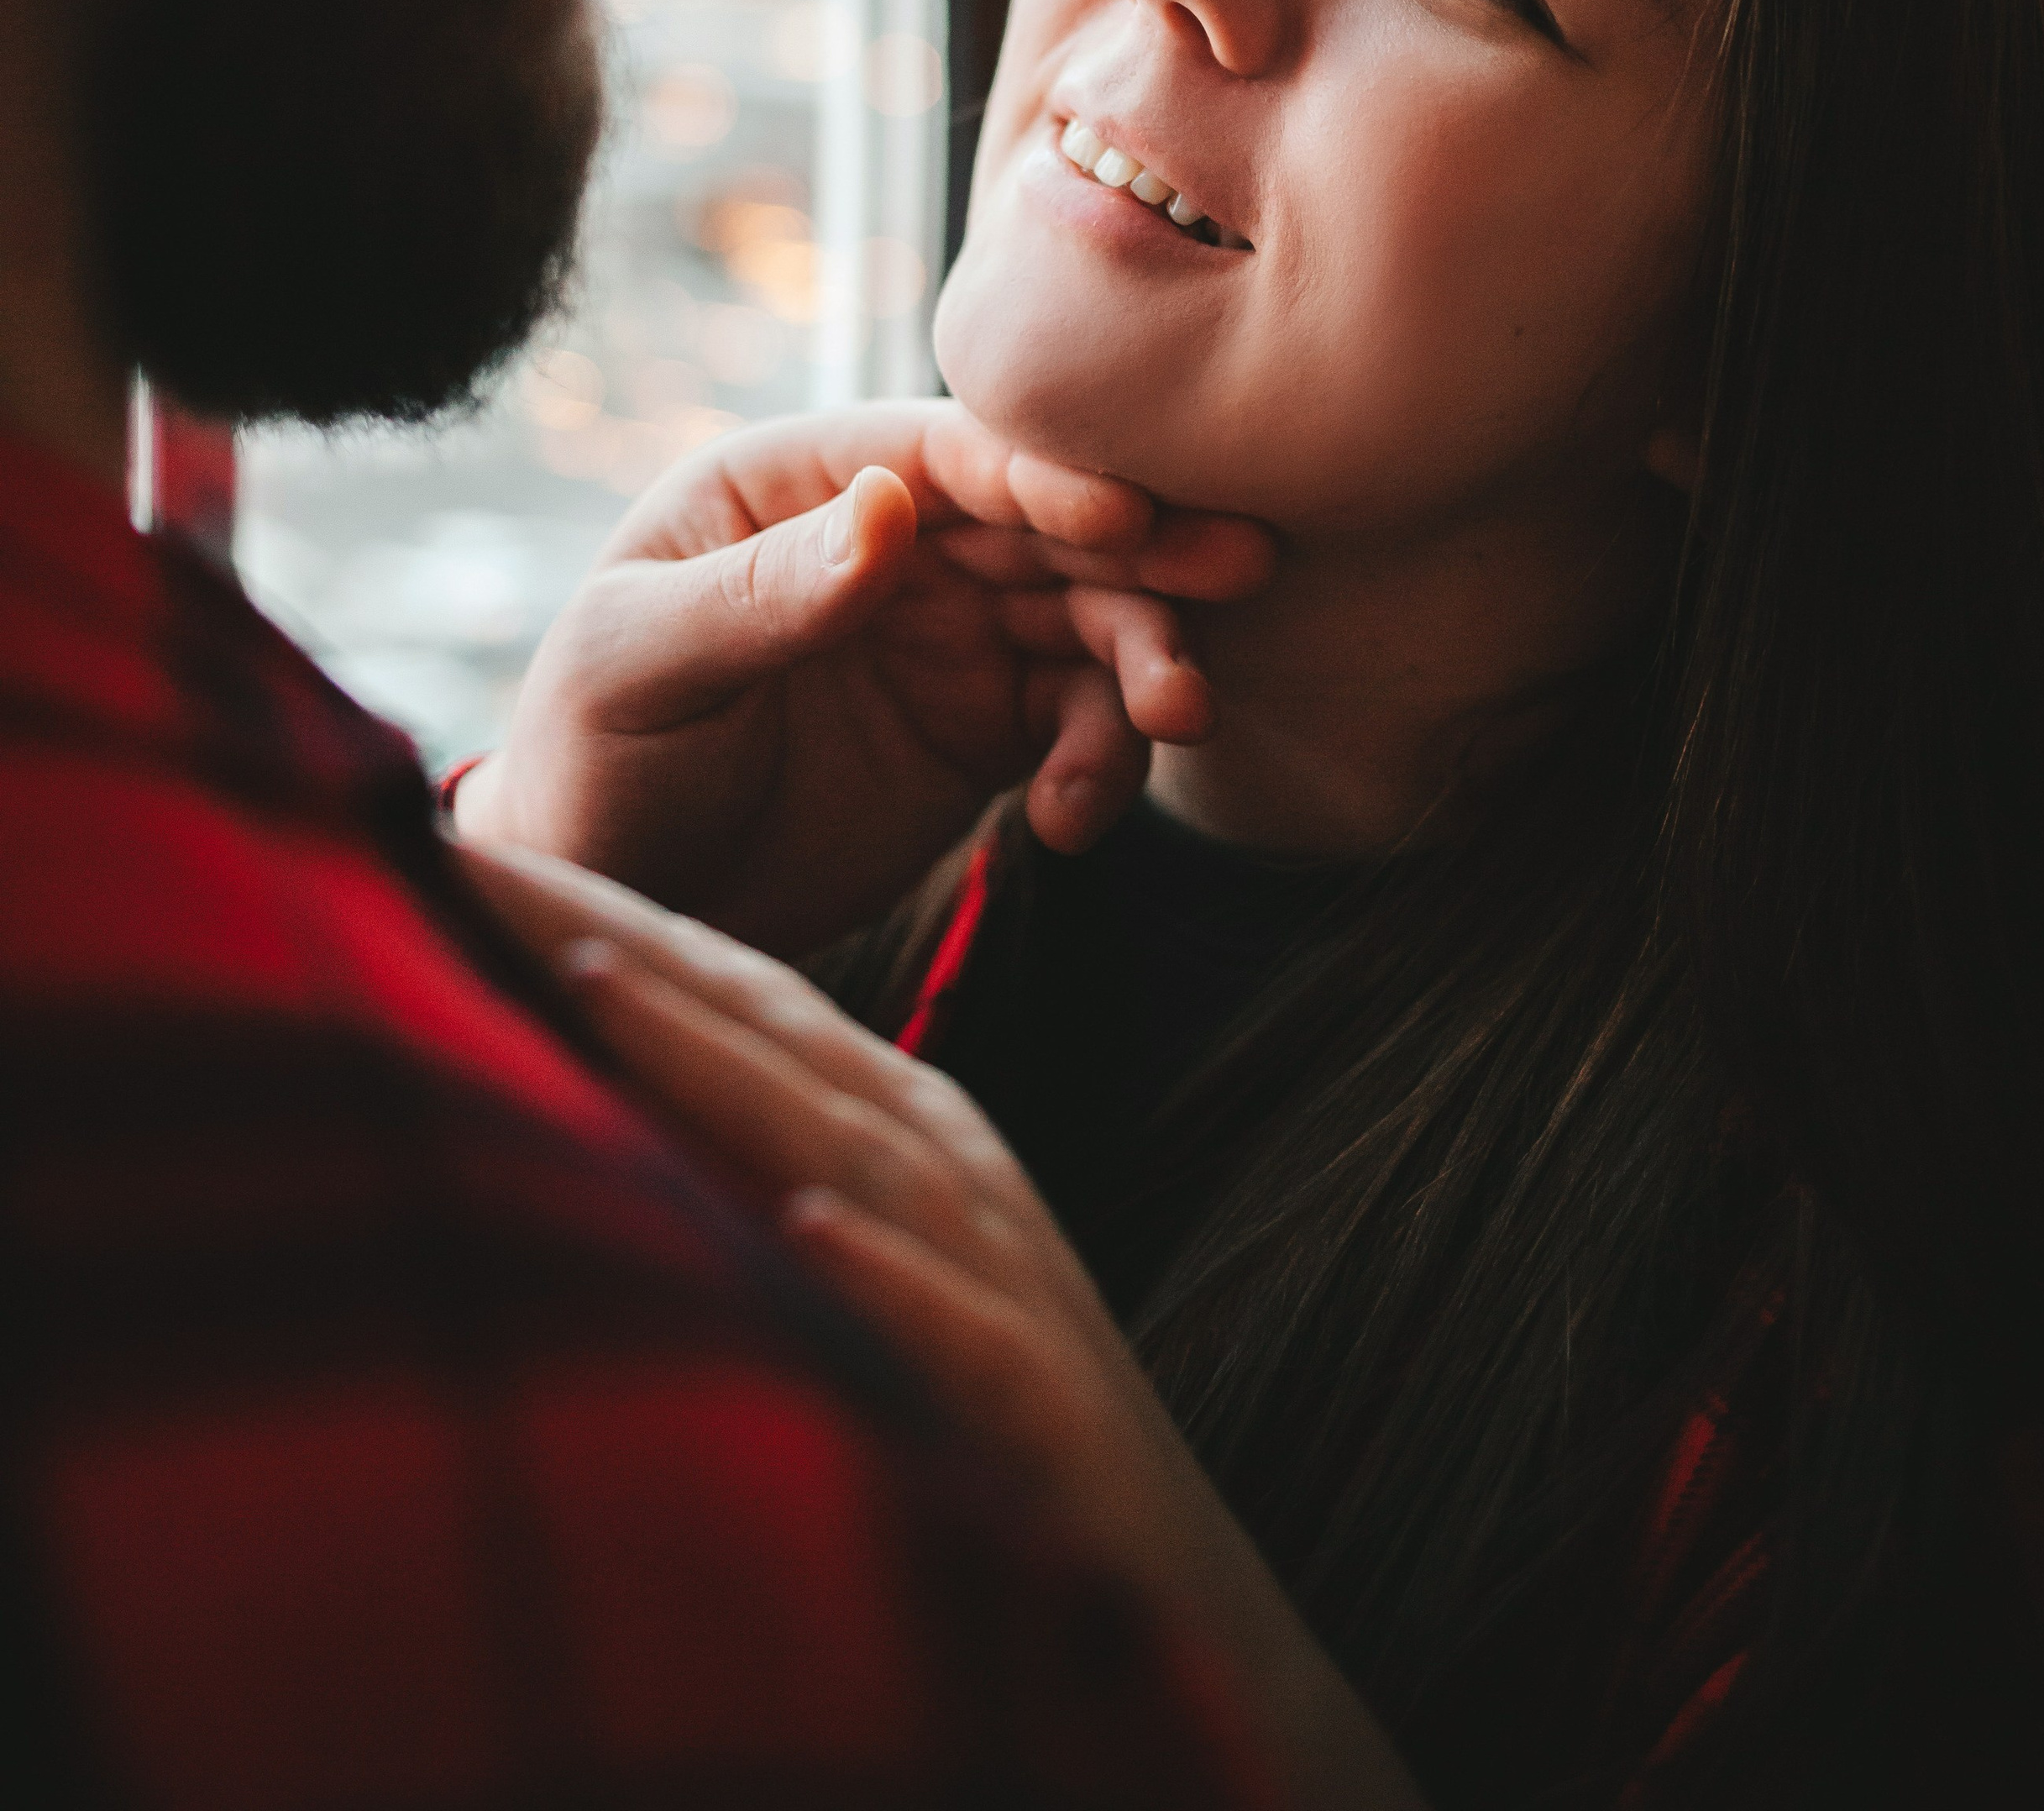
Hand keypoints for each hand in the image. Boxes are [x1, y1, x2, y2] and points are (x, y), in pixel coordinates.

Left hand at [454, 399, 1271, 955]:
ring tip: (1178, 720)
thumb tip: (887, 507)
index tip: (1125, 511)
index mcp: (801, 484)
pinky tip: (1071, 823)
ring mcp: (946, 635)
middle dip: (1142, 549)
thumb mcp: (642, 662)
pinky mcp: (981, 733)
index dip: (1041, 472)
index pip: (941, 454)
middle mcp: (890, 543)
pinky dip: (1099, 764)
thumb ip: (763, 592)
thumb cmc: (591, 756)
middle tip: (1238, 569)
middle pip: (1043, 524)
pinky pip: (1075, 725)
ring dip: (1144, 659)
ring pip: (1084, 620)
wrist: (614, 907)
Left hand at [458, 841, 1424, 1810]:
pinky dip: (882, 1274)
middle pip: (764, 1027)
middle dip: (614, 937)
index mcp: (895, 1133)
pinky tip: (806, 1229)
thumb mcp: (865, 1273)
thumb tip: (581, 1109)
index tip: (451, 851)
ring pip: (844, 1144)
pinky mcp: (1039, 1401)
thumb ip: (754, 1180)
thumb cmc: (994, 1430)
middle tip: (466, 853)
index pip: (727, 999)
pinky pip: (953, 1327)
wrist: (1180, 1604)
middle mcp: (942, 1171)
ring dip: (718, 1061)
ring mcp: (997, 1275)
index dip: (595, 918)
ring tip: (589, 978)